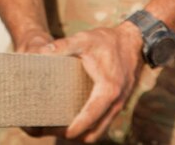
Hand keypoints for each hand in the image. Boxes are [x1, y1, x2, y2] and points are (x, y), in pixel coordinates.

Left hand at [30, 23, 143, 141]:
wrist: (132, 41)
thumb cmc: (107, 40)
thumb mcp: (84, 39)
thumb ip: (63, 45)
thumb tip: (42, 51)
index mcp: (108, 90)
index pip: (91, 116)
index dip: (76, 127)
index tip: (61, 132)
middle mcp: (116, 102)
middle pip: (95, 131)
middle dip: (75, 134)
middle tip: (52, 130)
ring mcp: (118, 104)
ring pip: (100, 129)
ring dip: (82, 133)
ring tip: (58, 127)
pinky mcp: (117, 103)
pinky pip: (103, 121)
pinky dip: (89, 125)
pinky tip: (72, 117)